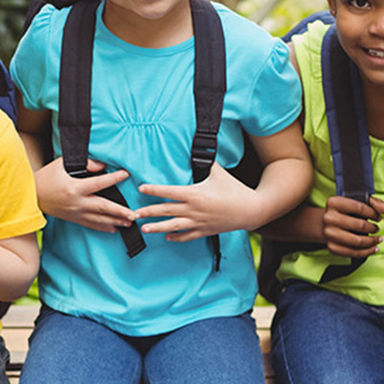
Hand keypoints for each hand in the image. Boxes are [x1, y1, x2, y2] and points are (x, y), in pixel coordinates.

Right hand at [34, 157, 135, 232]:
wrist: (30, 196)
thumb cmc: (46, 177)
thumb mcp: (61, 164)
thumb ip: (84, 163)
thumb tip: (102, 166)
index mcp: (75, 187)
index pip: (99, 183)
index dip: (114, 178)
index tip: (126, 174)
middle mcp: (77, 202)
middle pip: (103, 207)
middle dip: (120, 211)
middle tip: (134, 214)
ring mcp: (75, 213)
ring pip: (99, 219)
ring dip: (115, 221)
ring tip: (129, 223)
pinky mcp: (73, 219)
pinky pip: (91, 225)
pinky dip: (103, 227)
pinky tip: (114, 229)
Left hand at [136, 162, 257, 240]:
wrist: (250, 210)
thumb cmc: (234, 189)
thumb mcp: (218, 172)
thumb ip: (206, 160)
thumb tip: (201, 145)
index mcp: (195, 194)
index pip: (169, 191)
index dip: (154, 190)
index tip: (141, 188)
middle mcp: (194, 209)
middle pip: (166, 211)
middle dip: (148, 212)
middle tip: (133, 214)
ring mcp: (199, 222)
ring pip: (173, 226)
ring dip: (157, 228)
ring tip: (144, 229)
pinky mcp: (205, 231)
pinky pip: (187, 236)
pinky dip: (176, 238)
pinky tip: (166, 238)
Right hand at [321, 195, 383, 257]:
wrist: (328, 223)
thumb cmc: (346, 211)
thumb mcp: (358, 201)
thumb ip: (375, 203)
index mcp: (334, 202)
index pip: (359, 207)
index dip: (373, 213)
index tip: (378, 217)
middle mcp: (328, 217)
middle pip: (359, 225)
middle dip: (373, 228)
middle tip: (376, 228)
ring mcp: (329, 233)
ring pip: (357, 241)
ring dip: (372, 241)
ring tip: (378, 239)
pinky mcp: (332, 247)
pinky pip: (353, 253)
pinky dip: (367, 252)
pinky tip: (373, 248)